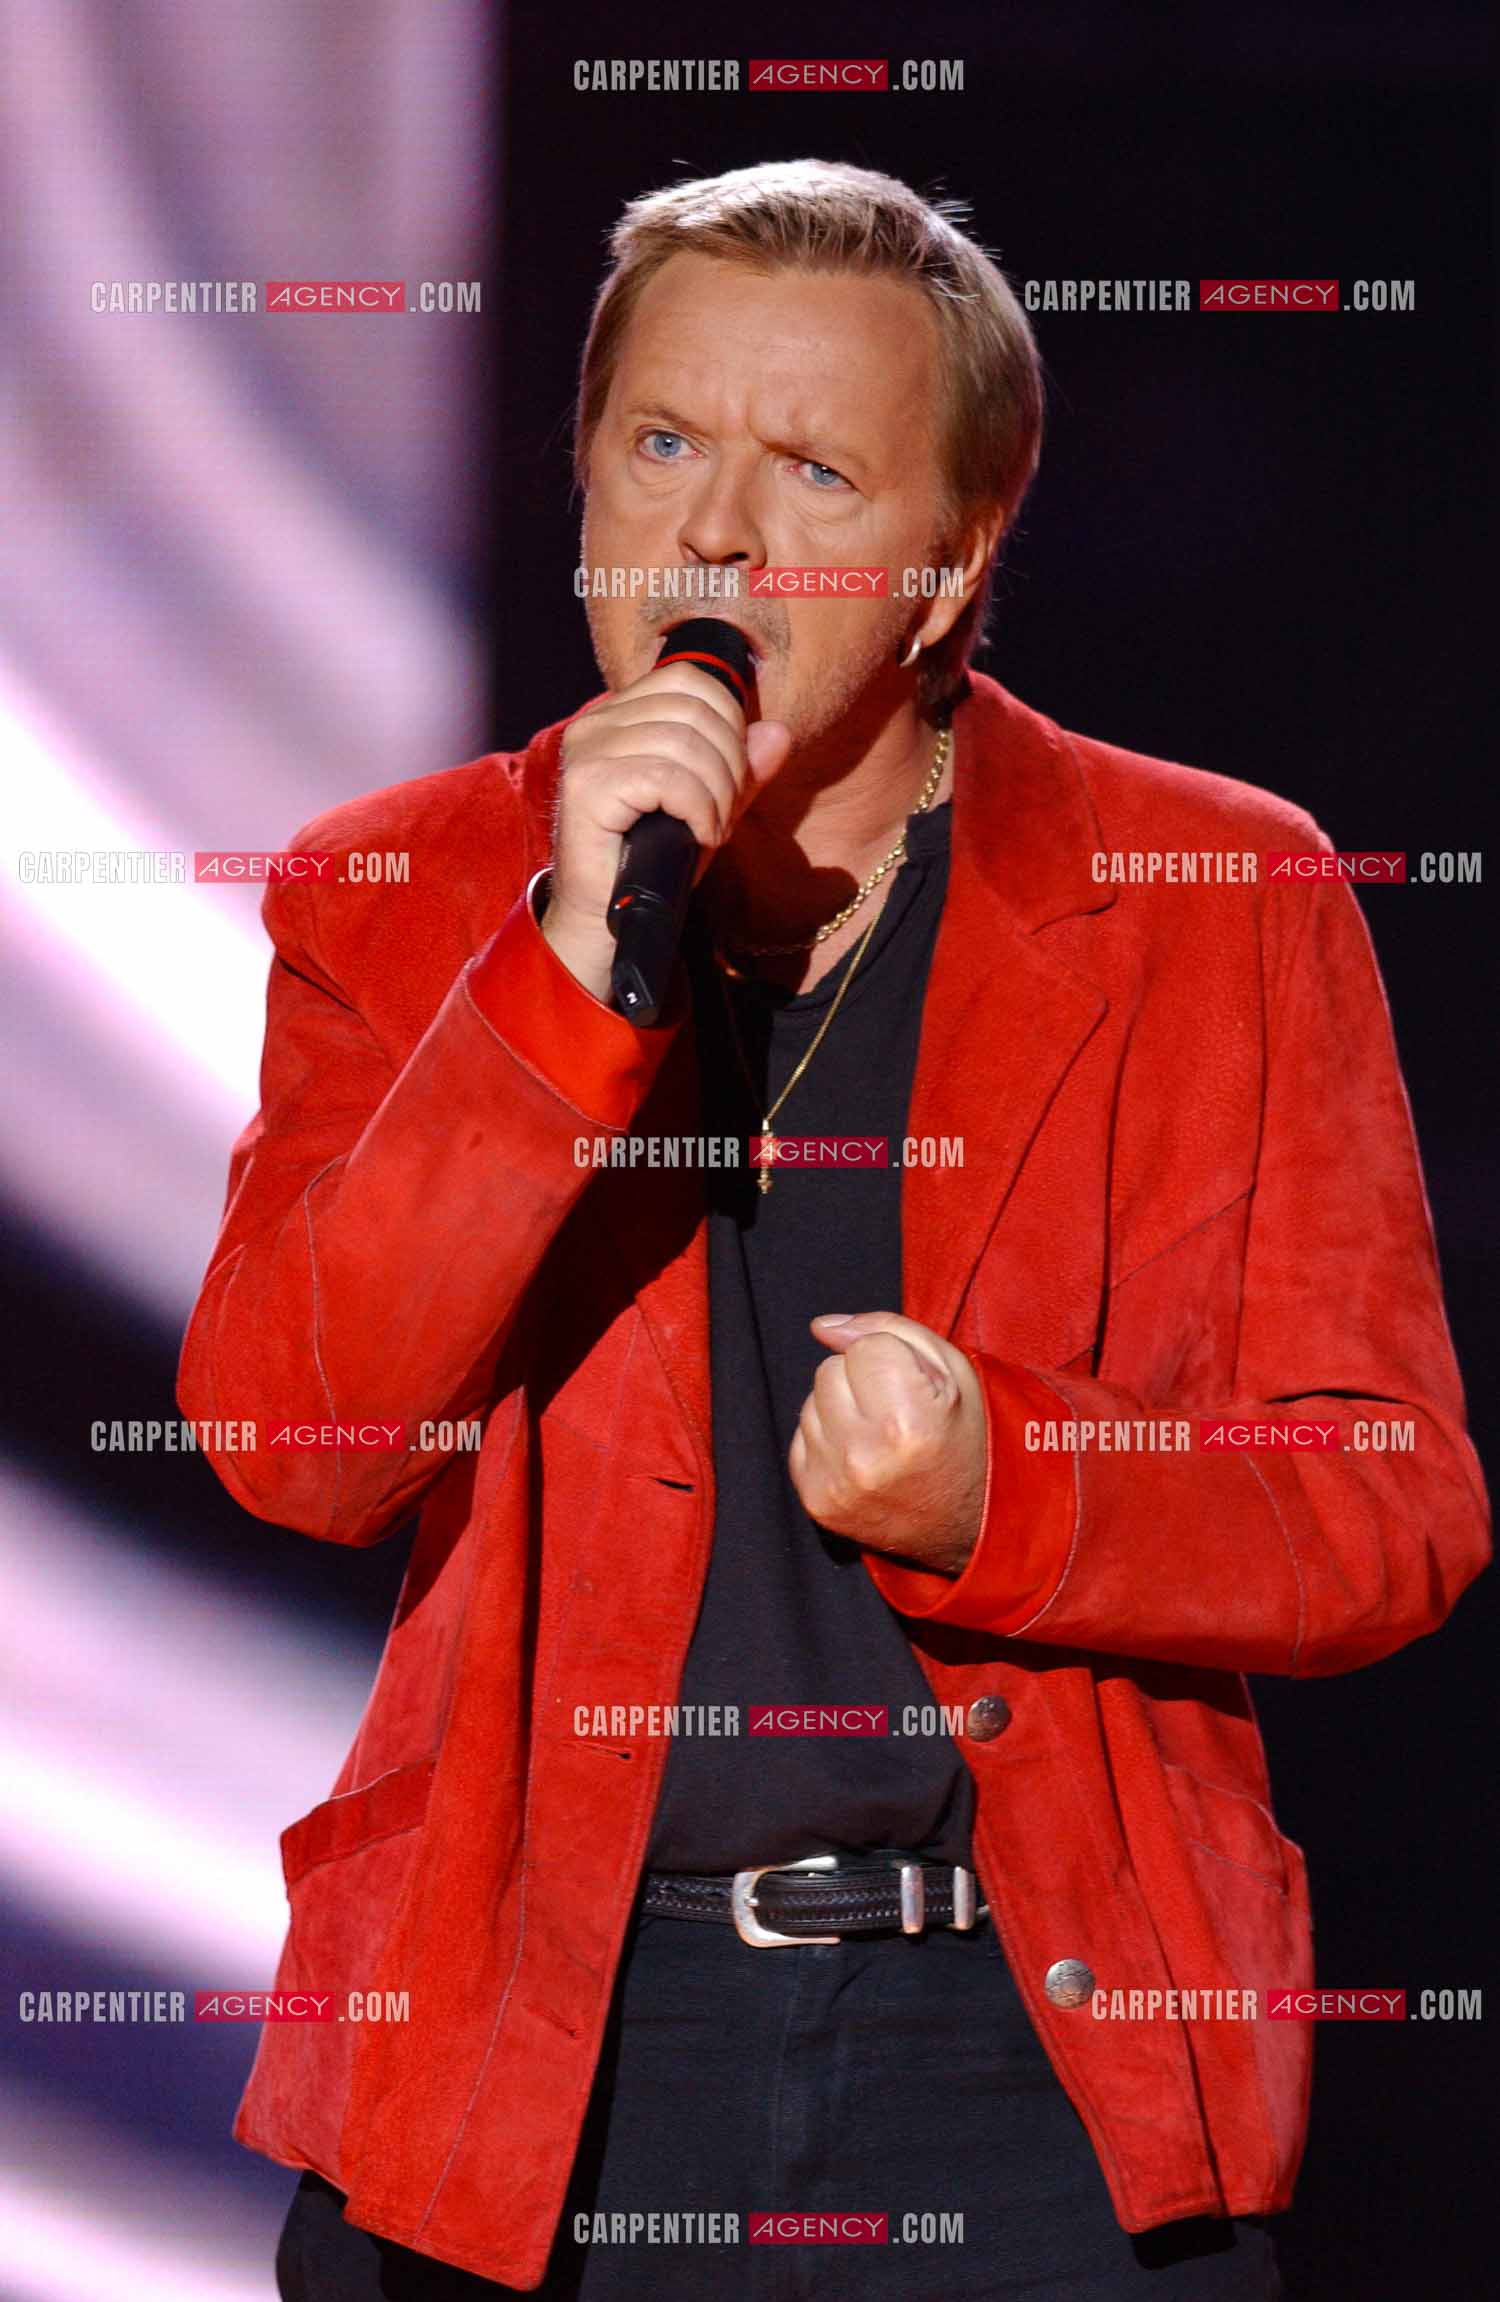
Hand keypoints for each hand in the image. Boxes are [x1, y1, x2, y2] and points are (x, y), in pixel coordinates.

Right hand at [542, 660, 791, 1002]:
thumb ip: (742, 770)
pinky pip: (667, 777)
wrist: (605, 921)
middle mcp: (595, 724)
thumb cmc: (652, 863)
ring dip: (717, 792)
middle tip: (727, 811)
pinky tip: (700, 835)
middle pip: (693, 709)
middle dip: (729, 762)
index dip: (729, 722)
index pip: (689, 681)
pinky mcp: (587, 787)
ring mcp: (586, 752)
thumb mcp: (708, 808)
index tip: (733, 777)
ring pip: (684, 743)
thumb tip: (778, 731)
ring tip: (713, 828)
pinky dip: (699, 808)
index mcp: (618, 716)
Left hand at [788, 1312, 987, 1576]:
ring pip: (810, 1403)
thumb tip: (822, 1327)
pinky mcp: (816, 1501)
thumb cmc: (966, 1440)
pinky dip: (827, 1441)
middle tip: (896, 1411)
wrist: (970, 1524)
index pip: (864, 1346)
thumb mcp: (952, 1372)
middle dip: (860, 1380)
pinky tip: (861, 1457)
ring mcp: (835, 1483)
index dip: (891, 1357)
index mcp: (908, 1422)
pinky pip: (800, 1439)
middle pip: (829, 1370)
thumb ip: (888, 1331)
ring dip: (840, 1410)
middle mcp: (865, 1457)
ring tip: (880, 1437)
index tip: (915, 1385)